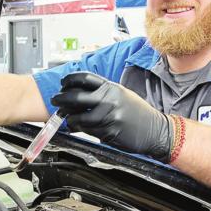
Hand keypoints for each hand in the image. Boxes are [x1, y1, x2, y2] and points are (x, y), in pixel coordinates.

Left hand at [51, 72, 173, 161]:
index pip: (85, 78)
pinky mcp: (108, 132)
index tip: (62, 84)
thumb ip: (102, 93)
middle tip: (55, 100)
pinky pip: (87, 130)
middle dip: (61, 99)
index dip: (69, 80)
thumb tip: (78, 95)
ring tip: (68, 119)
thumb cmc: (137, 112)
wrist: (155, 130)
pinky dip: (79, 129)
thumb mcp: (122, 95)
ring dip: (69, 119)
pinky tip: (77, 127)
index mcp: (111, 88)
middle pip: (76, 97)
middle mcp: (109, 100)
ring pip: (79, 117)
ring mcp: (108, 116)